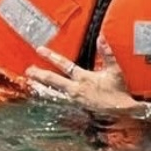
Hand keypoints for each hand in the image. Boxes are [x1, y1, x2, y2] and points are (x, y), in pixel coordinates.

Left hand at [26, 37, 144, 117]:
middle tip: (28, 71)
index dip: (51, 56)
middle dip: (40, 75)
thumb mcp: (114, 70)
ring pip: (54, 94)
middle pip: (54, 81)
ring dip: (42, 89)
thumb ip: (107, 53)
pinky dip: (52, 100)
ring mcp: (75, 101)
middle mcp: (76, 89)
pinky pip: (61, 103)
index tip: (40, 50)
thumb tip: (101, 38)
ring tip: (31, 85)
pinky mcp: (77, 109)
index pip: (64, 64)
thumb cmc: (118, 92)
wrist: (122, 112)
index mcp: (83, 78)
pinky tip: (45, 99)